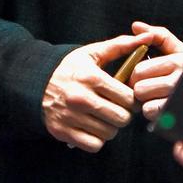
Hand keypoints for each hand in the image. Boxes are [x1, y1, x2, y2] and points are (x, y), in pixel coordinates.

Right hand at [42, 32, 152, 151]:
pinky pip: (94, 145)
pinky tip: (93, 127)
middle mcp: (81, 98)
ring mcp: (70, 116)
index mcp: (91, 77)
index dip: (132, 99)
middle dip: (124, 114)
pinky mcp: (62, 131)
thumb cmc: (69, 67)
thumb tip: (148, 36)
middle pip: (121, 118)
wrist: (34, 81)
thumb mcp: (92, 53)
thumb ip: (120, 46)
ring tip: (105, 117)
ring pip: (109, 133)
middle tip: (118, 108)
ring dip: (111, 127)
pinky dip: (97, 140)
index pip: (128, 98)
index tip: (128, 98)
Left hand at [129, 21, 182, 120]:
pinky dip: (152, 112)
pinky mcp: (178, 113)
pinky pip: (151, 113)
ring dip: (145, 100)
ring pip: (143, 101)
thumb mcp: (180, 49)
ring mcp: (180, 98)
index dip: (136, 73)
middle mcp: (181, 79)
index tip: (143, 75)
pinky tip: (161, 106)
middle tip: (148, 86)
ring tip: (156, 95)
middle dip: (139, 87)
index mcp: (180, 60)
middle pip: (139, 87)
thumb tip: (135, 25)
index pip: (140, 69)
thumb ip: (158, 35)